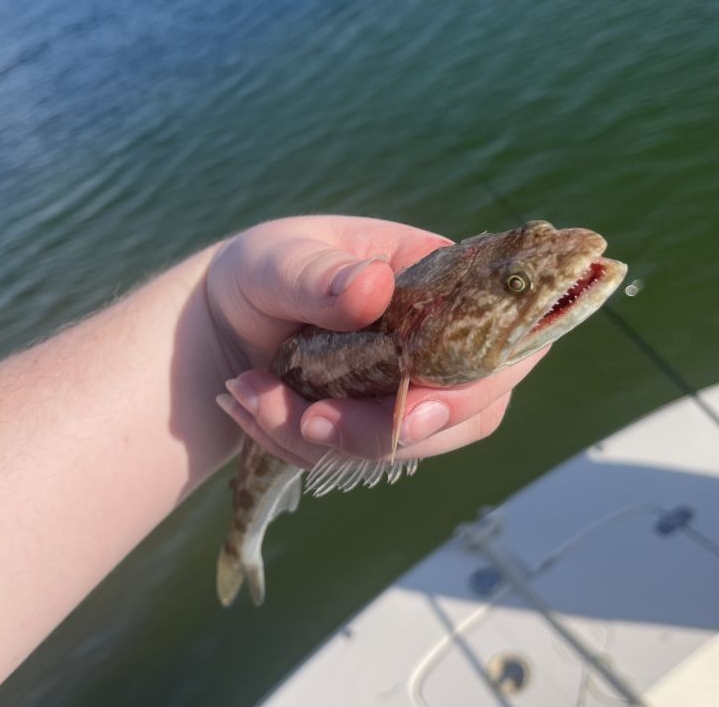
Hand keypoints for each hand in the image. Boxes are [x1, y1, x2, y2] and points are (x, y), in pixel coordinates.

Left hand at [207, 216, 547, 467]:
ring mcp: (415, 388)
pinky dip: (301, 447)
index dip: (473, 383)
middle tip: (311, 423)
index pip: (496, 334)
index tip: (406, 413)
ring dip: (333, 442)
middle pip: (472, 409)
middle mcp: (441, 340)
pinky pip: (361, 459)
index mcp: (439, 282)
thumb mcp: (278, 259)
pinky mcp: (380, 425)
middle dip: (388, 430)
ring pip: (413, 445)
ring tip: (254, 396)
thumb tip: (374, 288)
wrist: (221, 321)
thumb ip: (321, 274)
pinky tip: (253, 407)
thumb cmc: (263, 270)